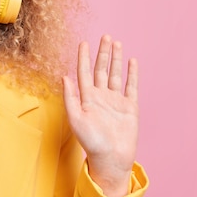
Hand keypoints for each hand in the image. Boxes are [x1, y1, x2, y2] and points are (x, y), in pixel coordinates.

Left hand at [63, 35, 138, 196]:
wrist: (111, 160)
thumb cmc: (91, 142)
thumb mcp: (75, 119)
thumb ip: (69, 97)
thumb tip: (64, 76)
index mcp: (87, 97)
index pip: (85, 72)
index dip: (84, 57)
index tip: (83, 42)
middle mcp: (102, 96)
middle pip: (102, 69)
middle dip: (103, 52)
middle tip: (105, 36)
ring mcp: (116, 101)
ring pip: (116, 74)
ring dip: (116, 59)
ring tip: (116, 43)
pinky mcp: (130, 107)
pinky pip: (131, 86)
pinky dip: (132, 73)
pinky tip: (132, 61)